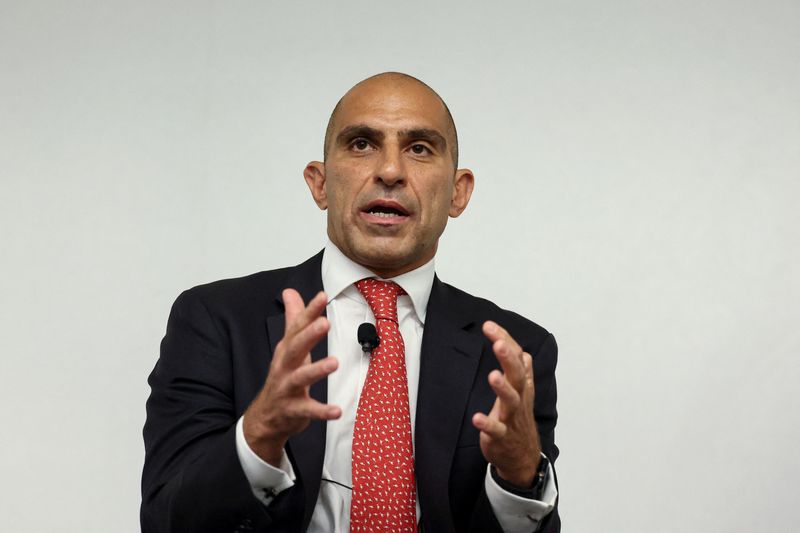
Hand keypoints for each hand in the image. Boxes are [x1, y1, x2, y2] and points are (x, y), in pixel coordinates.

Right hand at [243, 289, 340, 466]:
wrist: (265, 417)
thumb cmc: (283, 377)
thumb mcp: (287, 346)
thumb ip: (293, 319)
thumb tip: (290, 291)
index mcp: (287, 350)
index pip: (297, 327)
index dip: (309, 311)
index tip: (322, 296)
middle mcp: (284, 367)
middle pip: (295, 348)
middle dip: (309, 335)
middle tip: (325, 323)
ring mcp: (287, 388)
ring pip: (300, 378)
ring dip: (316, 370)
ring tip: (334, 363)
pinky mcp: (293, 410)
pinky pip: (308, 410)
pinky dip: (322, 411)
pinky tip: (337, 410)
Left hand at [472, 320, 540, 486]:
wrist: (523, 459)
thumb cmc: (518, 423)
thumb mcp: (522, 395)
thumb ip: (523, 373)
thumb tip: (524, 354)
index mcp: (521, 387)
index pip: (517, 359)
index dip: (505, 341)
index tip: (489, 325)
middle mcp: (519, 399)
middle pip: (518, 376)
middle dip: (509, 359)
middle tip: (498, 343)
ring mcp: (511, 419)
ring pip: (511, 401)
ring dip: (502, 388)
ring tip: (493, 375)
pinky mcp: (502, 437)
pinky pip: (496, 431)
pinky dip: (488, 424)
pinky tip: (477, 417)